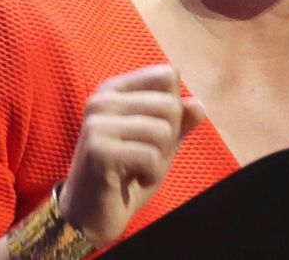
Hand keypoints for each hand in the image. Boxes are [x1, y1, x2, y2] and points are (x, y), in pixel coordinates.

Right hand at [57, 65, 205, 246]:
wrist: (89, 214)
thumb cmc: (128, 172)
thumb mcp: (161, 142)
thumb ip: (181, 120)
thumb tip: (199, 106)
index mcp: (114, 89)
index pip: (168, 75)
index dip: (174, 108)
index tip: (150, 132)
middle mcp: (102, 100)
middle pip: (170, 104)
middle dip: (169, 137)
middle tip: (144, 155)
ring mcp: (97, 124)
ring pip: (164, 131)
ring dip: (160, 158)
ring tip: (137, 167)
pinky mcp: (98, 150)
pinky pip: (152, 156)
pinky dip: (151, 174)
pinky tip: (132, 179)